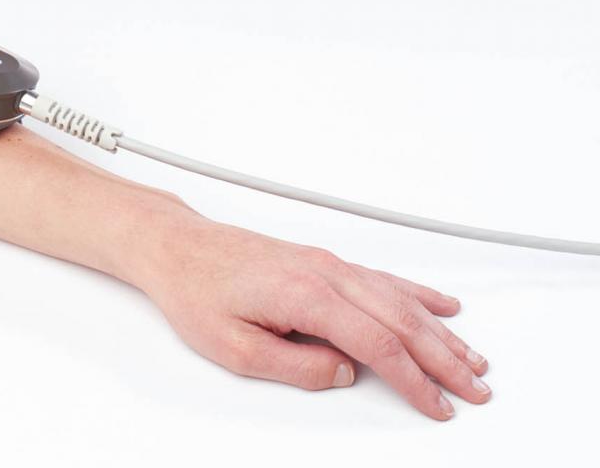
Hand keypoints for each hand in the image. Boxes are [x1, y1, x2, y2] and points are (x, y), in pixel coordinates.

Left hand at [136, 213, 490, 419]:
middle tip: (476, 390)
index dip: (414, 380)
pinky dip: (418, 294)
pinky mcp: (321, 261)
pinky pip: (383, 278)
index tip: (438, 406)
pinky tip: (441, 305)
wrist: (176, 247)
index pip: (378, 344)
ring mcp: (326, 263)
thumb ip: (295, 366)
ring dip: (440, 330)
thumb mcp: (234, 347)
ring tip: (473, 359)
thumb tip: (343, 374)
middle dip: (444, 358)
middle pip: (402, 319)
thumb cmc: (196, 290)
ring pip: (399, 298)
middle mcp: (325, 273)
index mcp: (306, 295)